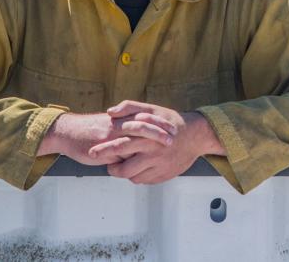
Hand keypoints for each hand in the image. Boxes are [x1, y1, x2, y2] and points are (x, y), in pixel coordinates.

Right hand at [37, 110, 176, 164]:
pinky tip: (146, 160)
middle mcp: (118, 122)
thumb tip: (139, 144)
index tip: (174, 126)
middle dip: (162, 127)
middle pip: (145, 121)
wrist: (67, 132)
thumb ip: (123, 134)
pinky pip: (122, 148)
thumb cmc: (88, 132)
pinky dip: (134, 154)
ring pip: (137, 131)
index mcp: (121, 118)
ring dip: (154, 137)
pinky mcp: (104, 144)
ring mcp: (112, 133)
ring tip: (167, 144)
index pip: (145, 117)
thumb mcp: (108, 129)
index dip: (160, 121)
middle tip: (175, 135)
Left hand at [88, 101, 224, 184]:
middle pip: (124, 167)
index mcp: (147, 137)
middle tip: (106, 166)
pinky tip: (138, 167)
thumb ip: (130, 107)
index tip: (92, 152)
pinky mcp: (163, 176)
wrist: (196, 136)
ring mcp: (158, 167)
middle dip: (110, 168)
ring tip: (120, 166)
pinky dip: (137, 175)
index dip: (104, 151)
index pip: (120, 146)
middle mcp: (152, 154)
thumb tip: (111, 112)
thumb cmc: (171, 121)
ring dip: (123, 173)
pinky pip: (143, 181)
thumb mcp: (152, 109)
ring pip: (132, 177)